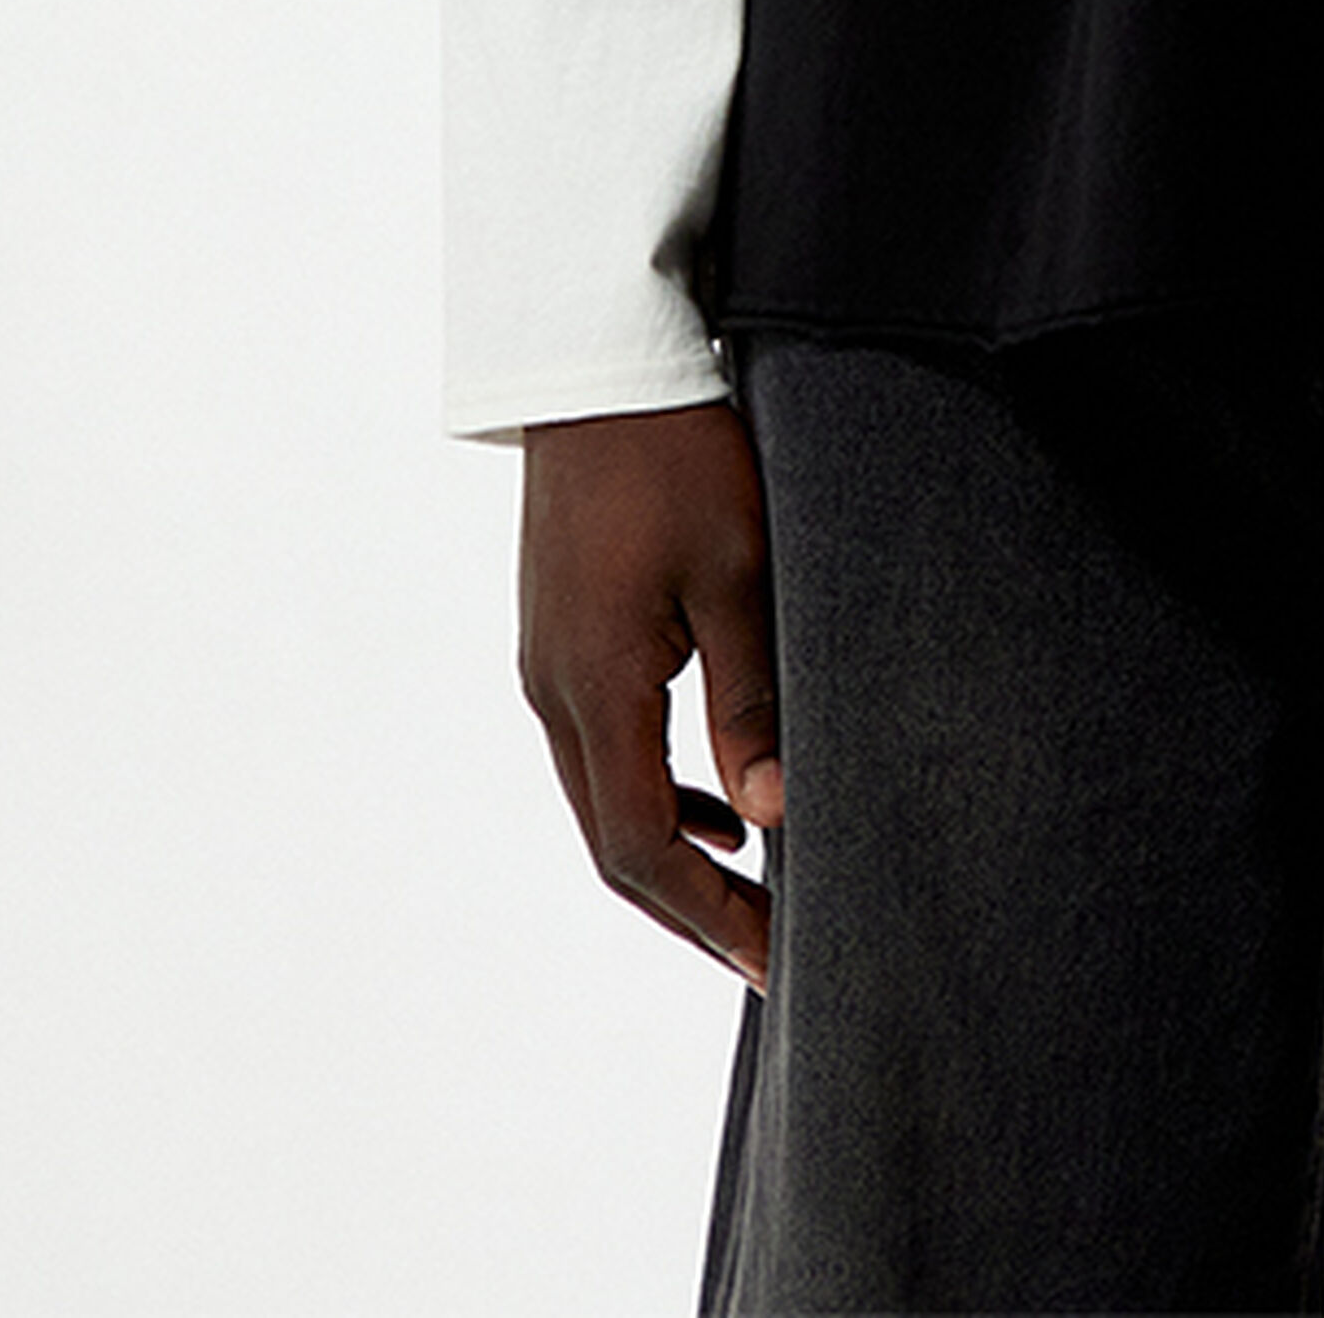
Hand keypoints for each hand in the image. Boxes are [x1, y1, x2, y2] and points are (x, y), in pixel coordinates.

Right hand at [518, 399, 782, 992]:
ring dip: (671, 853)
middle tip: (769, 952)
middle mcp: (554, 690)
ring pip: (602, 796)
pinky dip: (654, 792)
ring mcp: (548, 662)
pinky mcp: (559, 633)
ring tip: (752, 892)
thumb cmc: (680, 454)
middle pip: (612, 841)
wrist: (602, 365)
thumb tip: (774, 820)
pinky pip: (601, 746)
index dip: (709, 917)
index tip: (774, 959)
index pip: (641, 848)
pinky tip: (716, 798)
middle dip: (690, 908)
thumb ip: (752, 699)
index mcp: (596, 686)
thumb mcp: (739, 571)